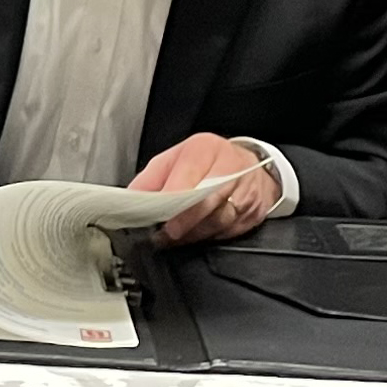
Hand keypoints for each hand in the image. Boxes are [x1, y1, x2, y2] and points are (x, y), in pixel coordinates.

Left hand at [133, 132, 281, 241]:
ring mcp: (245, 191)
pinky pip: (229, 231)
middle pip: (207, 199)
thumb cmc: (207, 162)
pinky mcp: (253, 213)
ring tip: (175, 238)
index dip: (173, 196)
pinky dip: (209, 237)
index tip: (158, 213)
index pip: (190, 173)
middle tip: (166, 233)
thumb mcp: (176, 158)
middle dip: (184, 220)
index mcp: (206, 149)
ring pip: (219, 220)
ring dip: (194, 233)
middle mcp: (230, 167)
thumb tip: (133, 197)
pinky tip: (196, 236)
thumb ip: (152, 177)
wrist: (249, 167)